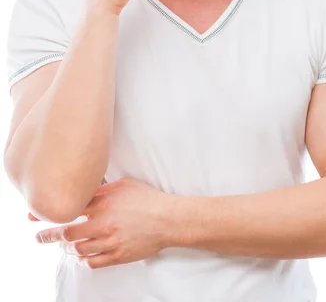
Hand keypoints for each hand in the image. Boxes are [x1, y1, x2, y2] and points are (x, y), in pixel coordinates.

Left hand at [34, 177, 174, 268]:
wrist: (168, 219)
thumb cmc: (148, 199)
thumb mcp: (124, 185)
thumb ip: (102, 189)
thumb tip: (86, 190)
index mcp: (104, 204)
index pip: (70, 209)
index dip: (50, 213)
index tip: (35, 216)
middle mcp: (103, 224)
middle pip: (68, 233)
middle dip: (49, 235)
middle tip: (40, 237)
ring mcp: (110, 242)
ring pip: (78, 250)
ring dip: (67, 248)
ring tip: (63, 245)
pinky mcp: (118, 256)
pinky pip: (93, 263)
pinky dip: (83, 260)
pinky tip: (81, 256)